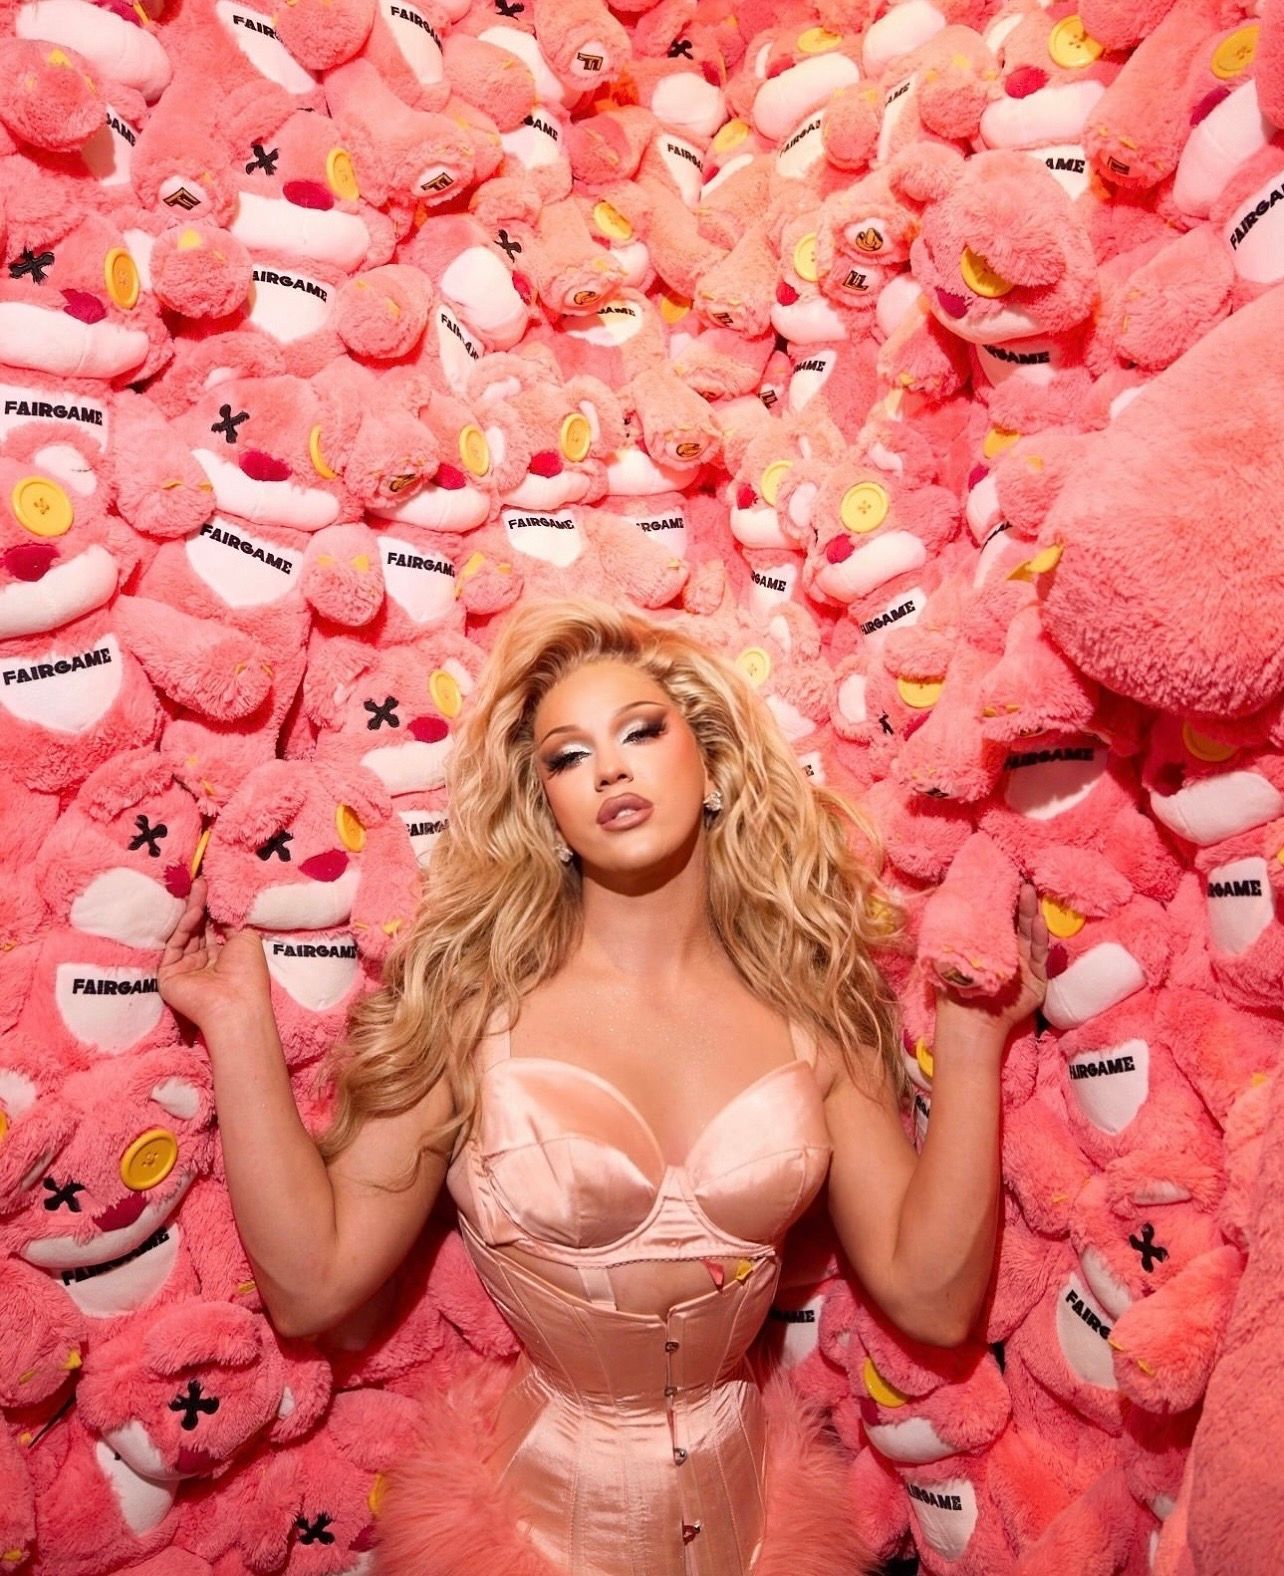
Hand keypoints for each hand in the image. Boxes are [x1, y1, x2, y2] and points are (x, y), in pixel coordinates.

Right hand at [158, 877, 273, 1037]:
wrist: (235, 1004)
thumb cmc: (248, 973)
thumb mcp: (246, 938)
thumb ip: (231, 919)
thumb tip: (223, 901)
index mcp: (225, 957)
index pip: (214, 928)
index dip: (213, 908)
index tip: (214, 885)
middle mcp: (204, 962)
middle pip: (198, 928)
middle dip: (201, 904)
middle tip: (202, 881)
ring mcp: (186, 968)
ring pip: (186, 933)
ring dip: (192, 909)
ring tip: (198, 886)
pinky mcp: (169, 974)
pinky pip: (176, 944)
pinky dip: (185, 926)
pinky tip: (194, 910)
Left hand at [934, 882, 1048, 1041]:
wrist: (969, 1021)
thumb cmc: (954, 987)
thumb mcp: (947, 952)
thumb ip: (951, 929)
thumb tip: (945, 896)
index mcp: (989, 942)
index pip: (998, 915)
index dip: (1000, 896)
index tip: (1001, 873)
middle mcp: (1009, 950)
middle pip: (1017, 920)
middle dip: (1019, 899)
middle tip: (1019, 876)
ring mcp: (1025, 963)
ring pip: (1030, 932)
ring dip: (1030, 912)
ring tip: (1028, 892)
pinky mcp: (1038, 978)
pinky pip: (1040, 953)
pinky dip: (1040, 937)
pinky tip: (1039, 921)